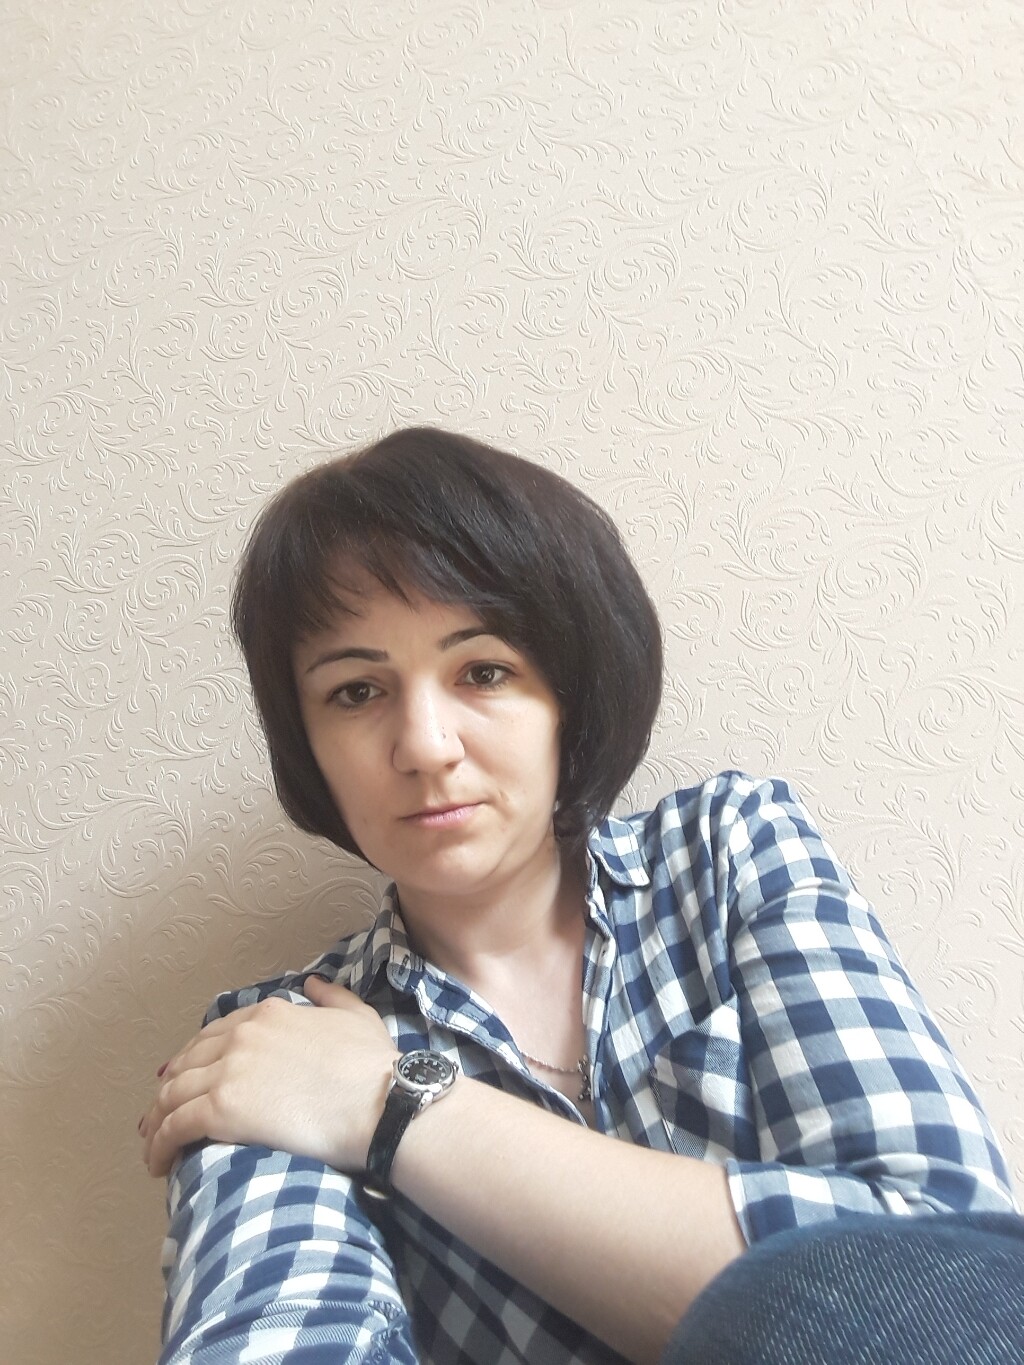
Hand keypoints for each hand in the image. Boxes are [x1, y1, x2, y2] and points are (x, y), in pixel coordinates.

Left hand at [140, 978, 397, 1177]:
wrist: (380, 1102)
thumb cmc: (374, 1065)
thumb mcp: (356, 1016)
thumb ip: (330, 995)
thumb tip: (312, 983)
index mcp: (268, 1014)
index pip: (215, 1034)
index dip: (195, 1058)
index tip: (186, 1078)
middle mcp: (241, 1036)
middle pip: (186, 1063)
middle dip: (169, 1090)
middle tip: (161, 1116)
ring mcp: (228, 1070)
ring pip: (172, 1095)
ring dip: (156, 1121)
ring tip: (153, 1146)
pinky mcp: (220, 1108)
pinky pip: (173, 1126)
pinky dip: (159, 1146)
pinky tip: (157, 1164)